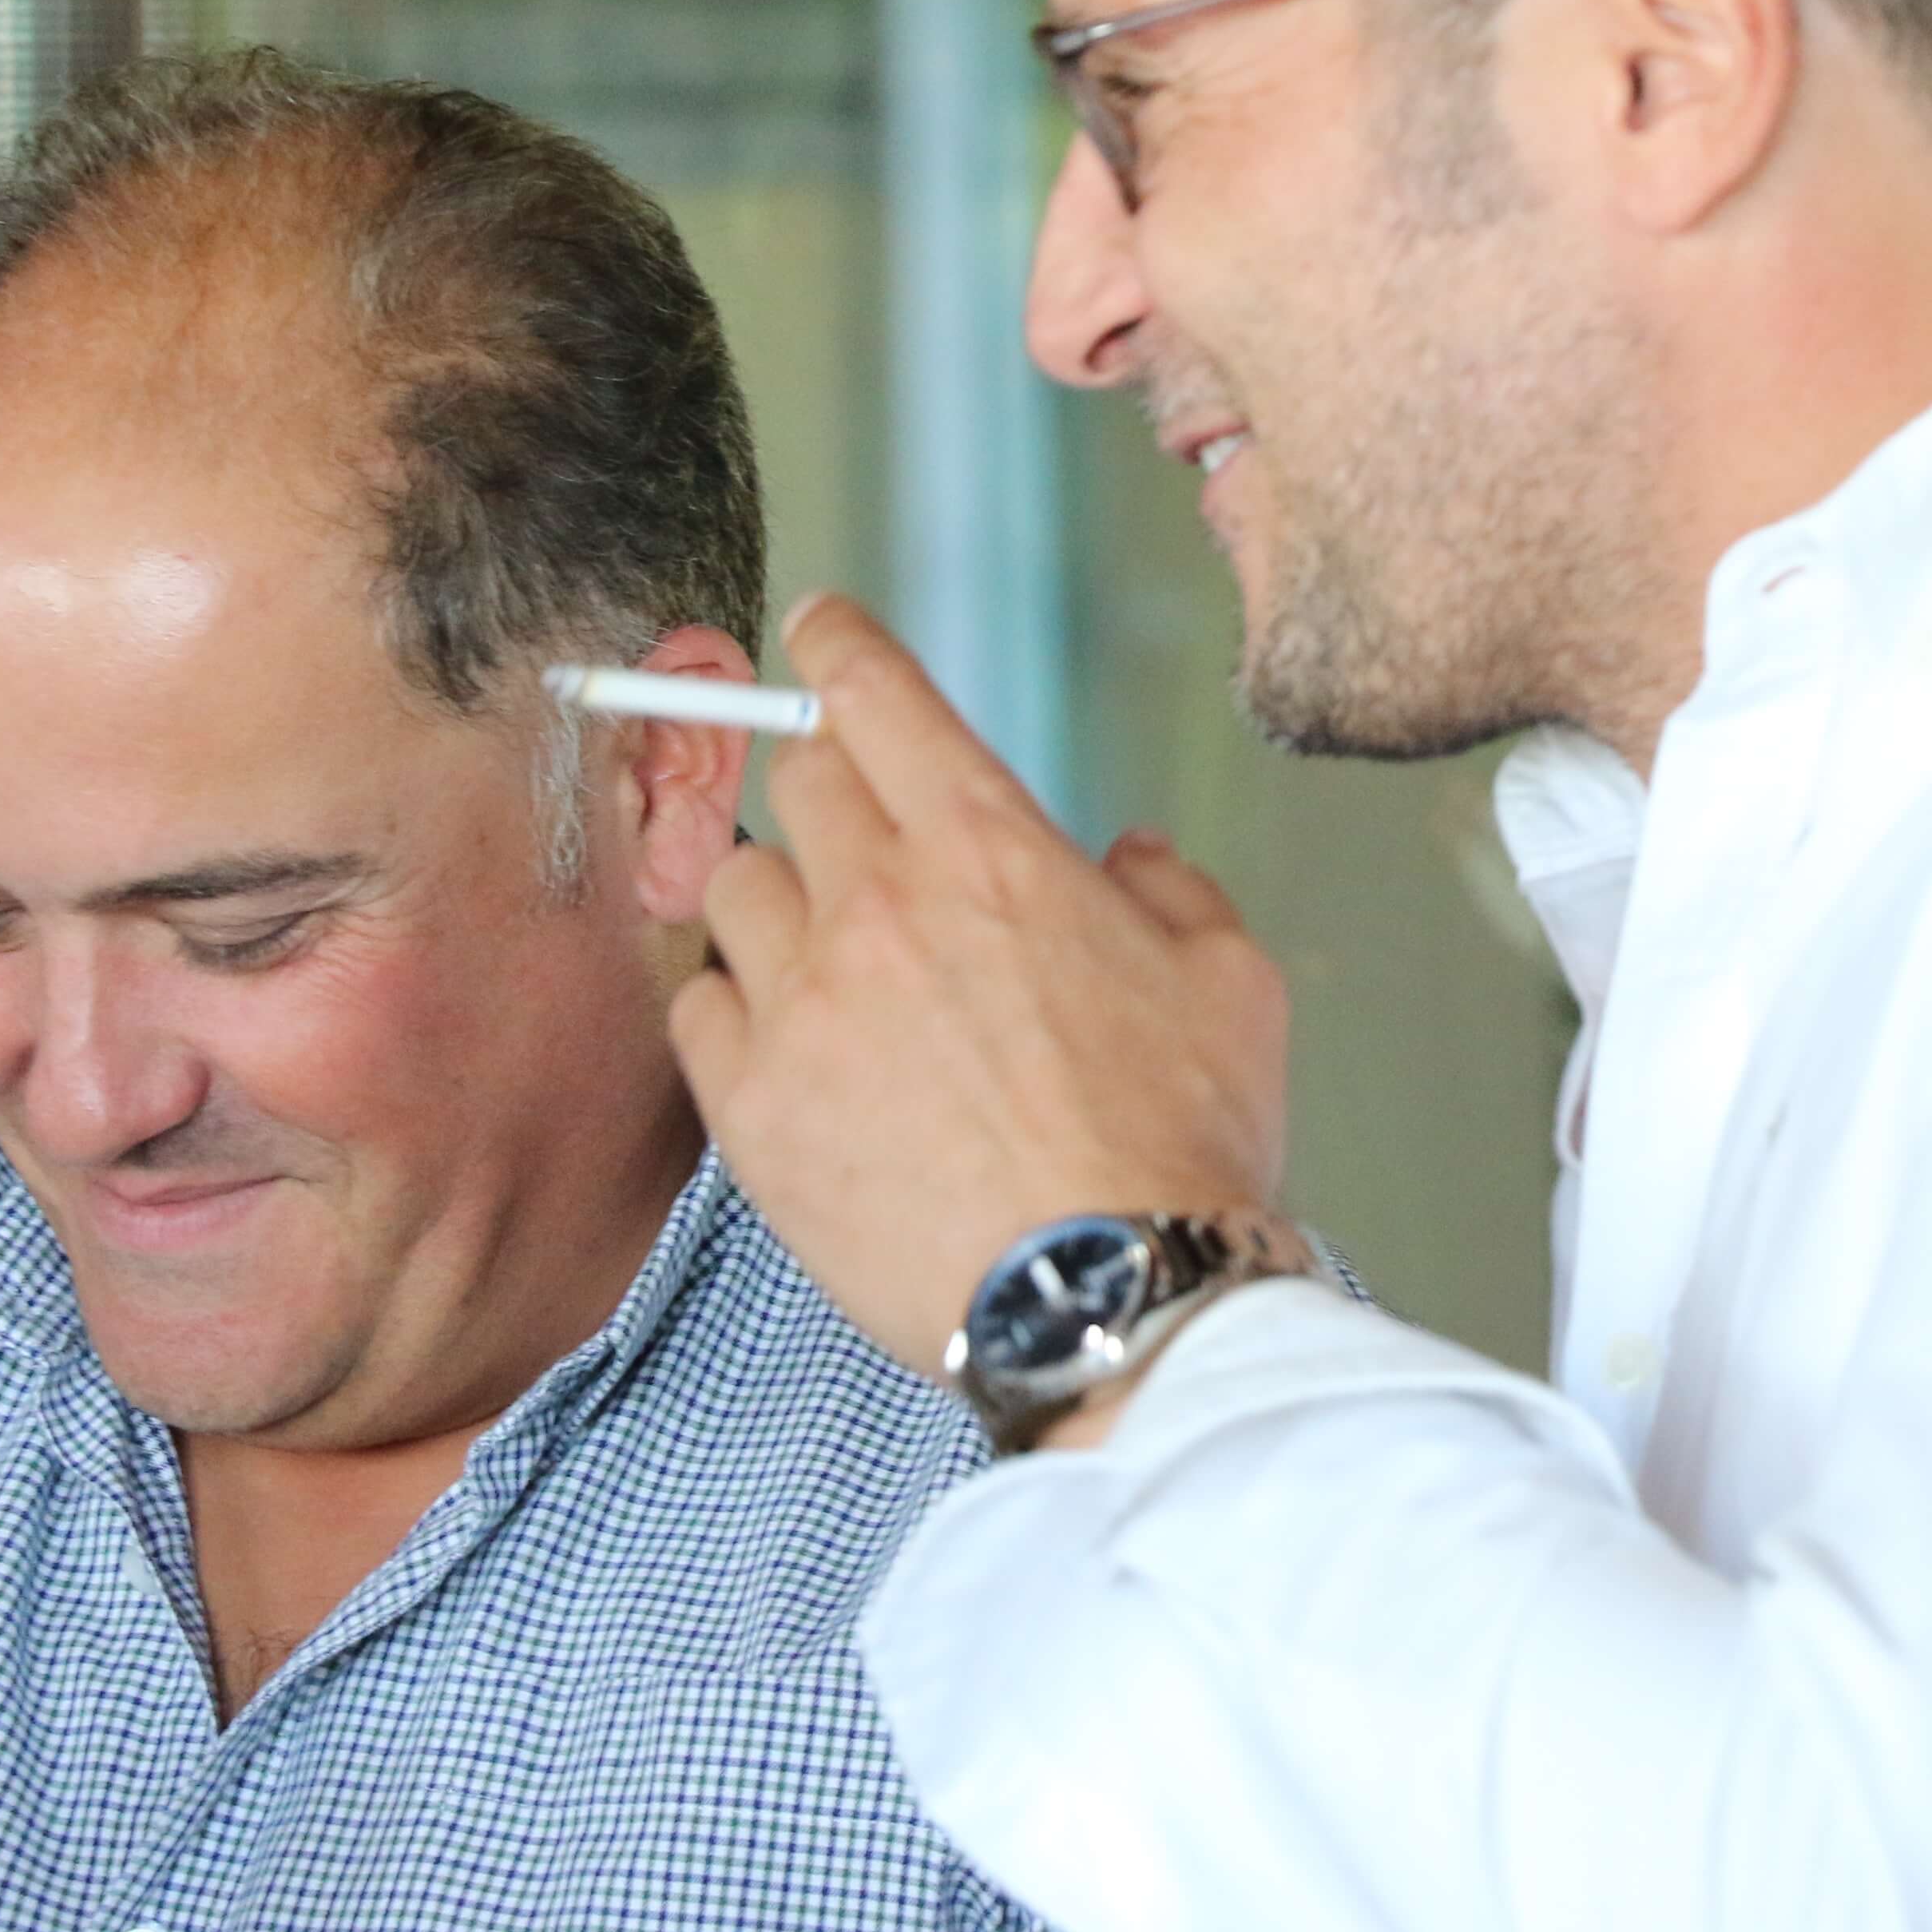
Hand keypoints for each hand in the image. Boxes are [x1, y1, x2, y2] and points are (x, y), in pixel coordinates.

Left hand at [669, 595, 1290, 1367]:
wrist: (1108, 1299)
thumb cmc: (1179, 1148)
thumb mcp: (1230, 981)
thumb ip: (1169, 889)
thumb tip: (1125, 858)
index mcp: (993, 846)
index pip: (873, 694)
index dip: (837, 647)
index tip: (819, 632)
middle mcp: (881, 902)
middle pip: (798, 781)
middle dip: (829, 789)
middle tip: (862, 835)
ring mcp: (804, 1003)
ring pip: (737, 888)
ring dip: (782, 904)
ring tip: (839, 968)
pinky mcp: (753, 1106)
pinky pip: (701, 1008)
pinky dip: (737, 1010)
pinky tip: (791, 1046)